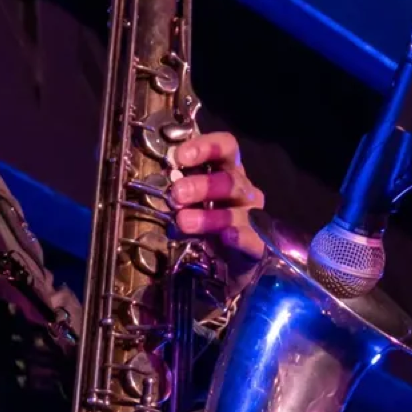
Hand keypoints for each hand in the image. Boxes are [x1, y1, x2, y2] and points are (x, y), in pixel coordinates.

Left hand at [169, 130, 265, 264]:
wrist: (224, 265)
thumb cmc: (202, 220)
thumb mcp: (189, 199)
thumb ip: (177, 186)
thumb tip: (153, 176)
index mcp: (227, 171)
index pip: (226, 147)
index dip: (206, 147)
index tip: (179, 157)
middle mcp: (242, 190)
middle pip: (229, 180)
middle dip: (201, 185)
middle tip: (177, 194)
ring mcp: (253, 217)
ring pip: (236, 211)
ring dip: (209, 215)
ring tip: (183, 221)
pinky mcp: (258, 245)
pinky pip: (252, 239)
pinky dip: (239, 237)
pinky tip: (227, 236)